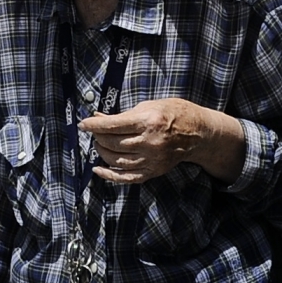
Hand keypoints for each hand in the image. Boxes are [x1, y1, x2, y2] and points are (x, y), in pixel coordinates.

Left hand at [81, 98, 243, 182]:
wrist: (198, 133)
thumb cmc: (174, 113)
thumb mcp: (149, 105)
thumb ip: (123, 114)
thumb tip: (99, 117)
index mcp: (147, 122)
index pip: (112, 125)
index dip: (93, 125)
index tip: (83, 124)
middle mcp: (149, 143)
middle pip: (111, 143)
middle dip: (97, 137)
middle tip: (94, 131)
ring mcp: (151, 160)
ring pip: (115, 160)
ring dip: (102, 152)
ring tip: (99, 144)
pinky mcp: (153, 171)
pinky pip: (126, 177)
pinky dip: (109, 175)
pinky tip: (98, 169)